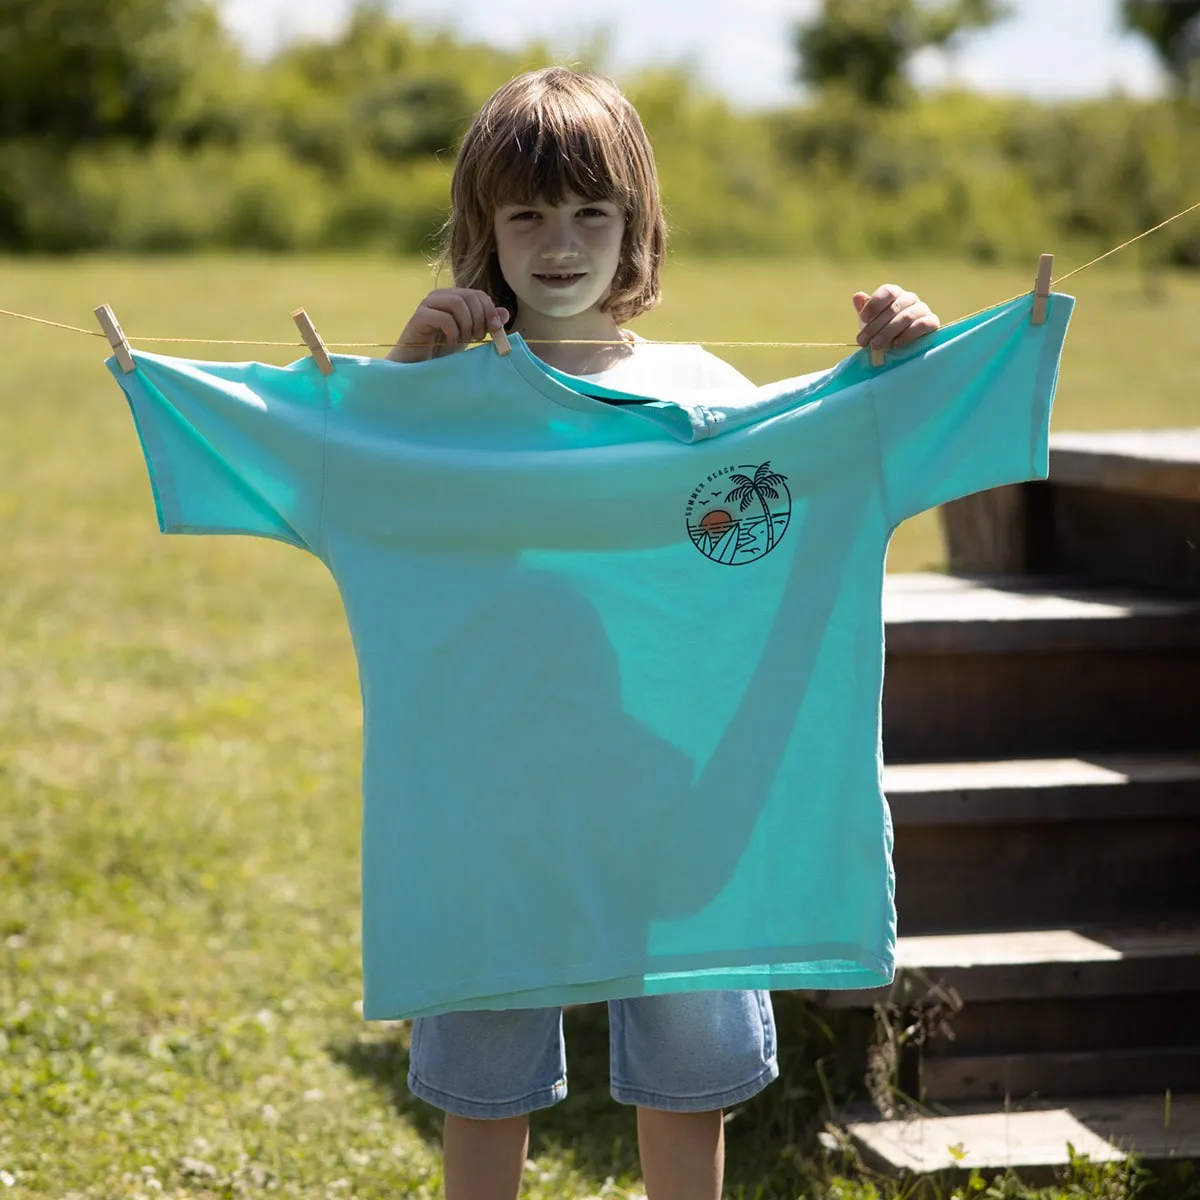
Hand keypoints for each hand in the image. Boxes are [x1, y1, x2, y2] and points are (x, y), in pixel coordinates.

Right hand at [387, 288, 509, 362]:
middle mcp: (440, 296)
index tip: (495, 330)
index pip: (478, 294)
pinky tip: (450, 343)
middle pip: (469, 296)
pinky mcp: (418, 318)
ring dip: (466, 324)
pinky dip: (452, 331)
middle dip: (479, 318)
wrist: (418, 365)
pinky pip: (442, 317)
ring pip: (456, 303)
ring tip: (464, 339)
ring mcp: (427, 305)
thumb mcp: (469, 336)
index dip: (490, 310)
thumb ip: (485, 323)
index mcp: (453, 297)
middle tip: (478, 337)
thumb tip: (504, 313)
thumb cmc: (443, 350)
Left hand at [853, 285, 938, 350]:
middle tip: (864, 341)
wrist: (900, 346)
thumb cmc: (883, 330)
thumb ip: (864, 309)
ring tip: (875, 345)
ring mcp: (922, 309)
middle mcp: (910, 298)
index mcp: (895, 293)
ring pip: (906, 317)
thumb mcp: (870, 321)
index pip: (888, 291)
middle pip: (894, 308)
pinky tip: (895, 344)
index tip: (863, 318)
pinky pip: (922, 325)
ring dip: (888, 332)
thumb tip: (858, 296)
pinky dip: (907, 335)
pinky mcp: (932, 322)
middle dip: (875, 326)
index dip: (874, 304)